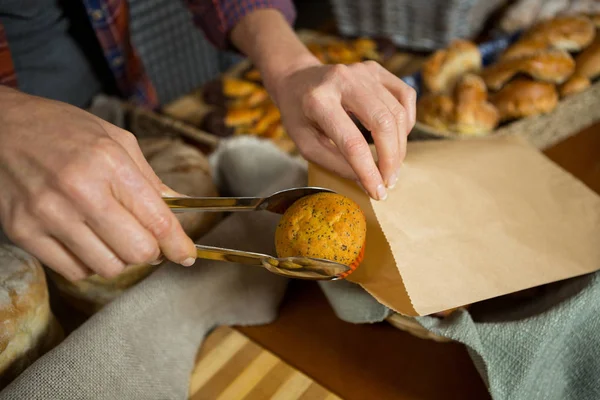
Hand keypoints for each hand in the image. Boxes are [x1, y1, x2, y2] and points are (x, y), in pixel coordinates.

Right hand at [0, 87, 196, 280]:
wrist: (0, 126)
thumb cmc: (63, 129)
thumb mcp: (116, 139)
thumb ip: (150, 179)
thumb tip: (181, 208)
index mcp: (109, 162)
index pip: (158, 221)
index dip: (179, 245)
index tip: (186, 255)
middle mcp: (79, 190)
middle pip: (137, 252)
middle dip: (151, 251)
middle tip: (146, 239)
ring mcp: (48, 215)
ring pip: (108, 268)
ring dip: (120, 258)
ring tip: (112, 236)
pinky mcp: (23, 232)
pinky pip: (74, 272)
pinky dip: (88, 263)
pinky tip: (85, 240)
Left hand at [230, 9, 415, 199]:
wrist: (296, 79)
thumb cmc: (299, 116)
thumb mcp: (305, 144)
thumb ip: (334, 163)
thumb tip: (366, 181)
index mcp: (318, 101)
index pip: (351, 142)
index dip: (368, 171)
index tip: (378, 192)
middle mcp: (343, 80)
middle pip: (382, 123)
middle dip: (391, 158)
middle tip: (389, 181)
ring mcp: (363, 71)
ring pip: (397, 112)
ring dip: (400, 145)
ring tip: (391, 165)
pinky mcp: (376, 69)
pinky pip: (405, 96)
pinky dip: (407, 121)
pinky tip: (397, 137)